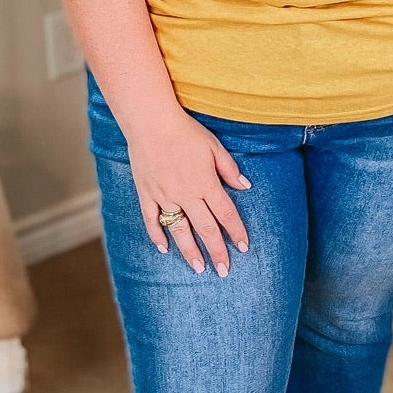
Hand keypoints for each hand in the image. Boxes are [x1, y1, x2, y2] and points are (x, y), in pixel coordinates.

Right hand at [125, 104, 251, 275]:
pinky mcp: (146, 193)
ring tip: (199, 268)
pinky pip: (152, 220)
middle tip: (224, 270)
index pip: (226, 215)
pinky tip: (163, 249)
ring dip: (190, 251)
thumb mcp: (214, 146)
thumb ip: (229, 169)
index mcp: (206, 184)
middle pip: (205, 229)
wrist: (151, 121)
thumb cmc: (185, 132)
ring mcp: (164, 196)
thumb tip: (245, 186)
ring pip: (179, 230)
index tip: (244, 248)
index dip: (236, 232)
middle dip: (217, 252)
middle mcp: (186, 195)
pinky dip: (157, 235)